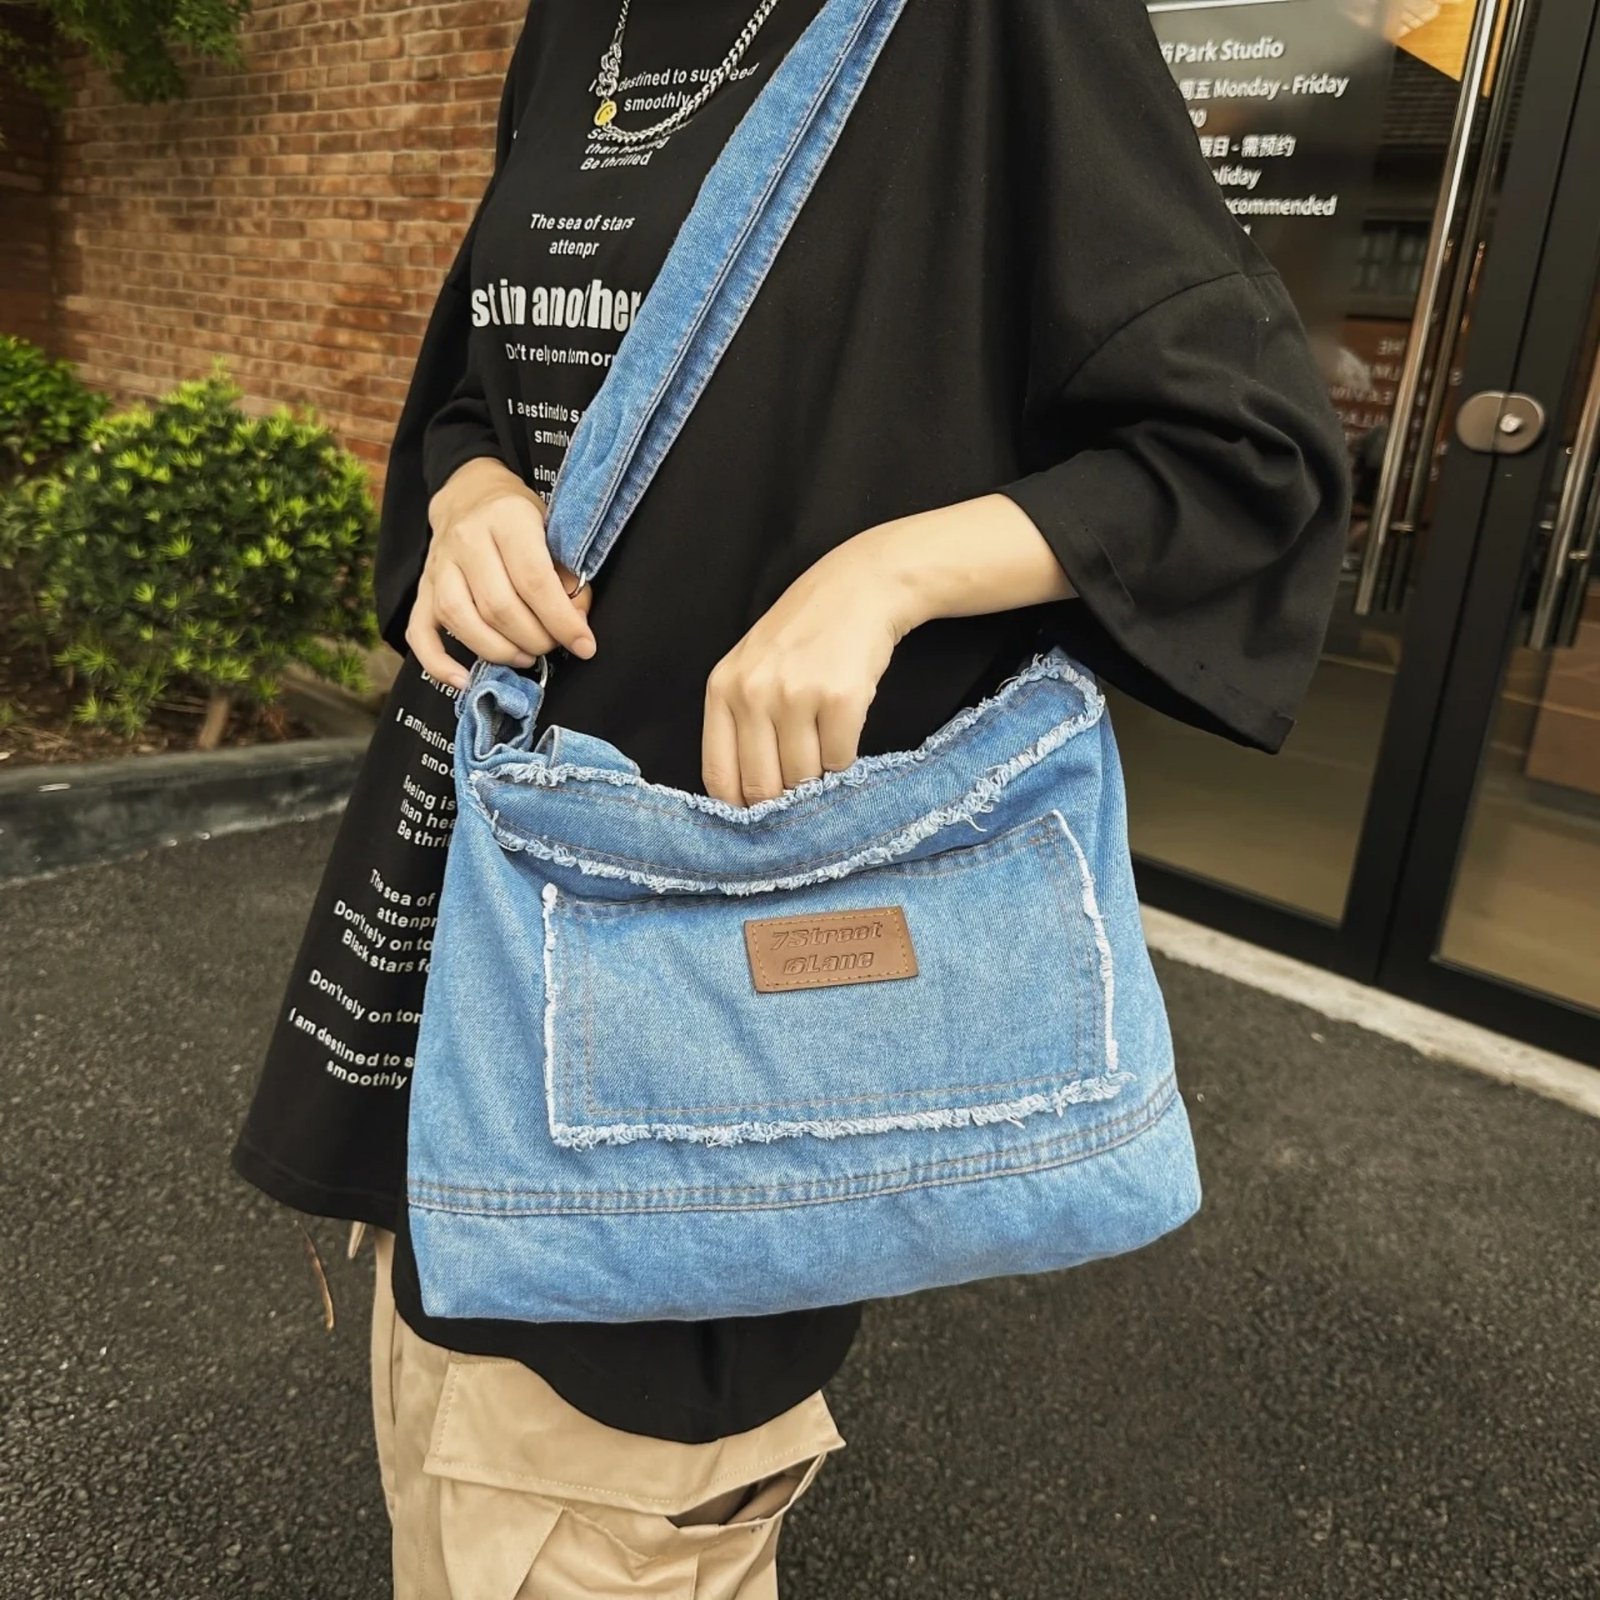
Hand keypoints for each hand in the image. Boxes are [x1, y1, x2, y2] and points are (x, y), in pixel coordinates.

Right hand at [406, 456, 595, 690]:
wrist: (470, 493)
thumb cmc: (519, 518)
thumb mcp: (553, 530)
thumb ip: (568, 575)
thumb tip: (576, 623)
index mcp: (506, 519)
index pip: (533, 580)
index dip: (561, 620)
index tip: (583, 644)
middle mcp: (467, 540)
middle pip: (499, 607)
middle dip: (534, 638)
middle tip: (552, 645)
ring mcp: (438, 566)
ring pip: (462, 620)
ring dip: (499, 651)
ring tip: (525, 655)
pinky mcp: (422, 588)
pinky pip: (419, 631)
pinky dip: (437, 663)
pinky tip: (463, 679)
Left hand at [701, 538, 911, 807]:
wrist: (858, 588)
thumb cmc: (803, 635)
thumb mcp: (752, 669)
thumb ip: (742, 723)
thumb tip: (749, 799)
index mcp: (723, 690)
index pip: (719, 776)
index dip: (740, 808)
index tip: (758, 820)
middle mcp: (753, 693)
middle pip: (761, 786)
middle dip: (782, 803)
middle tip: (800, 799)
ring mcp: (796, 695)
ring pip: (803, 778)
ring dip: (817, 779)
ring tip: (823, 750)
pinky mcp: (841, 698)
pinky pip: (840, 760)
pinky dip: (845, 760)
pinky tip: (845, 732)